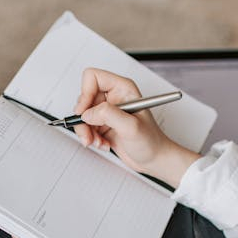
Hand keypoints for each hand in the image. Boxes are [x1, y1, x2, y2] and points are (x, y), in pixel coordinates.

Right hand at [73, 68, 199, 187]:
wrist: (155, 159)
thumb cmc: (151, 141)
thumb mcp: (131, 127)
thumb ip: (108, 115)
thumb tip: (87, 113)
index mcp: (122, 88)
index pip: (93, 77)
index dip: (85, 93)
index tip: (84, 112)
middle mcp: (114, 96)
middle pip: (84, 98)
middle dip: (84, 119)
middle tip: (89, 133)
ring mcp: (108, 111)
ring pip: (83, 114)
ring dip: (86, 131)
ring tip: (97, 142)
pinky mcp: (104, 124)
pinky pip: (86, 126)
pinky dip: (90, 137)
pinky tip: (103, 144)